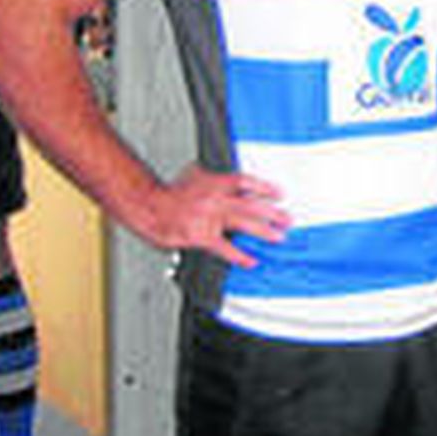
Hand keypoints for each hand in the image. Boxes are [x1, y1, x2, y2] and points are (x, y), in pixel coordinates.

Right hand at [136, 164, 289, 267]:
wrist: (149, 207)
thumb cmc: (169, 194)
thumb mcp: (193, 175)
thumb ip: (211, 176)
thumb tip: (220, 176)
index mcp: (214, 182)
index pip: (245, 182)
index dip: (264, 187)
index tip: (279, 193)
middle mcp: (215, 198)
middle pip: (250, 204)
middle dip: (272, 212)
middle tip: (287, 218)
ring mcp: (209, 217)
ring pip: (243, 223)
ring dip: (263, 231)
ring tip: (279, 236)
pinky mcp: (201, 236)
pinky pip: (225, 247)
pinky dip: (240, 255)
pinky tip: (251, 260)